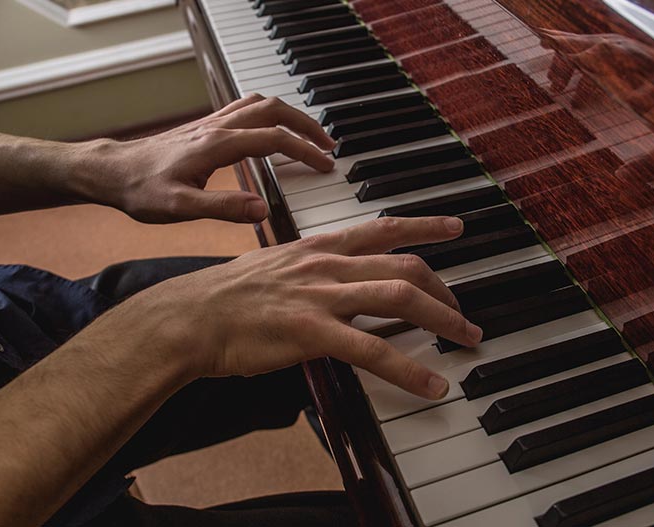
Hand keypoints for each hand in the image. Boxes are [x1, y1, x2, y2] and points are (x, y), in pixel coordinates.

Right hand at [80, 216, 482, 399]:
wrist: (188, 317)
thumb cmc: (225, 298)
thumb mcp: (274, 268)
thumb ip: (310, 272)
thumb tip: (336, 284)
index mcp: (317, 247)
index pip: (381, 228)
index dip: (422, 226)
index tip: (455, 228)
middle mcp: (326, 264)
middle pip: (403, 265)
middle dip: (444, 290)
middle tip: (464, 315)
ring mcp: (321, 296)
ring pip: (399, 297)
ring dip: (442, 319)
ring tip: (465, 340)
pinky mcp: (312, 331)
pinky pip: (373, 350)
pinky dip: (408, 369)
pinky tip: (430, 386)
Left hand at [86, 94, 335, 223]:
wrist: (110, 172)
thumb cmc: (140, 190)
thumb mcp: (179, 208)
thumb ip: (223, 209)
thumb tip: (262, 209)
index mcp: (217, 145)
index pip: (274, 139)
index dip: (305, 151)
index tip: (325, 165)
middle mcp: (217, 128)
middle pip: (274, 111)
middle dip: (307, 125)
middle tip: (329, 145)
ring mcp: (210, 125)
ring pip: (260, 104)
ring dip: (290, 115)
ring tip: (309, 136)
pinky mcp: (204, 128)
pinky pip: (245, 109)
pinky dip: (269, 114)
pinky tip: (272, 130)